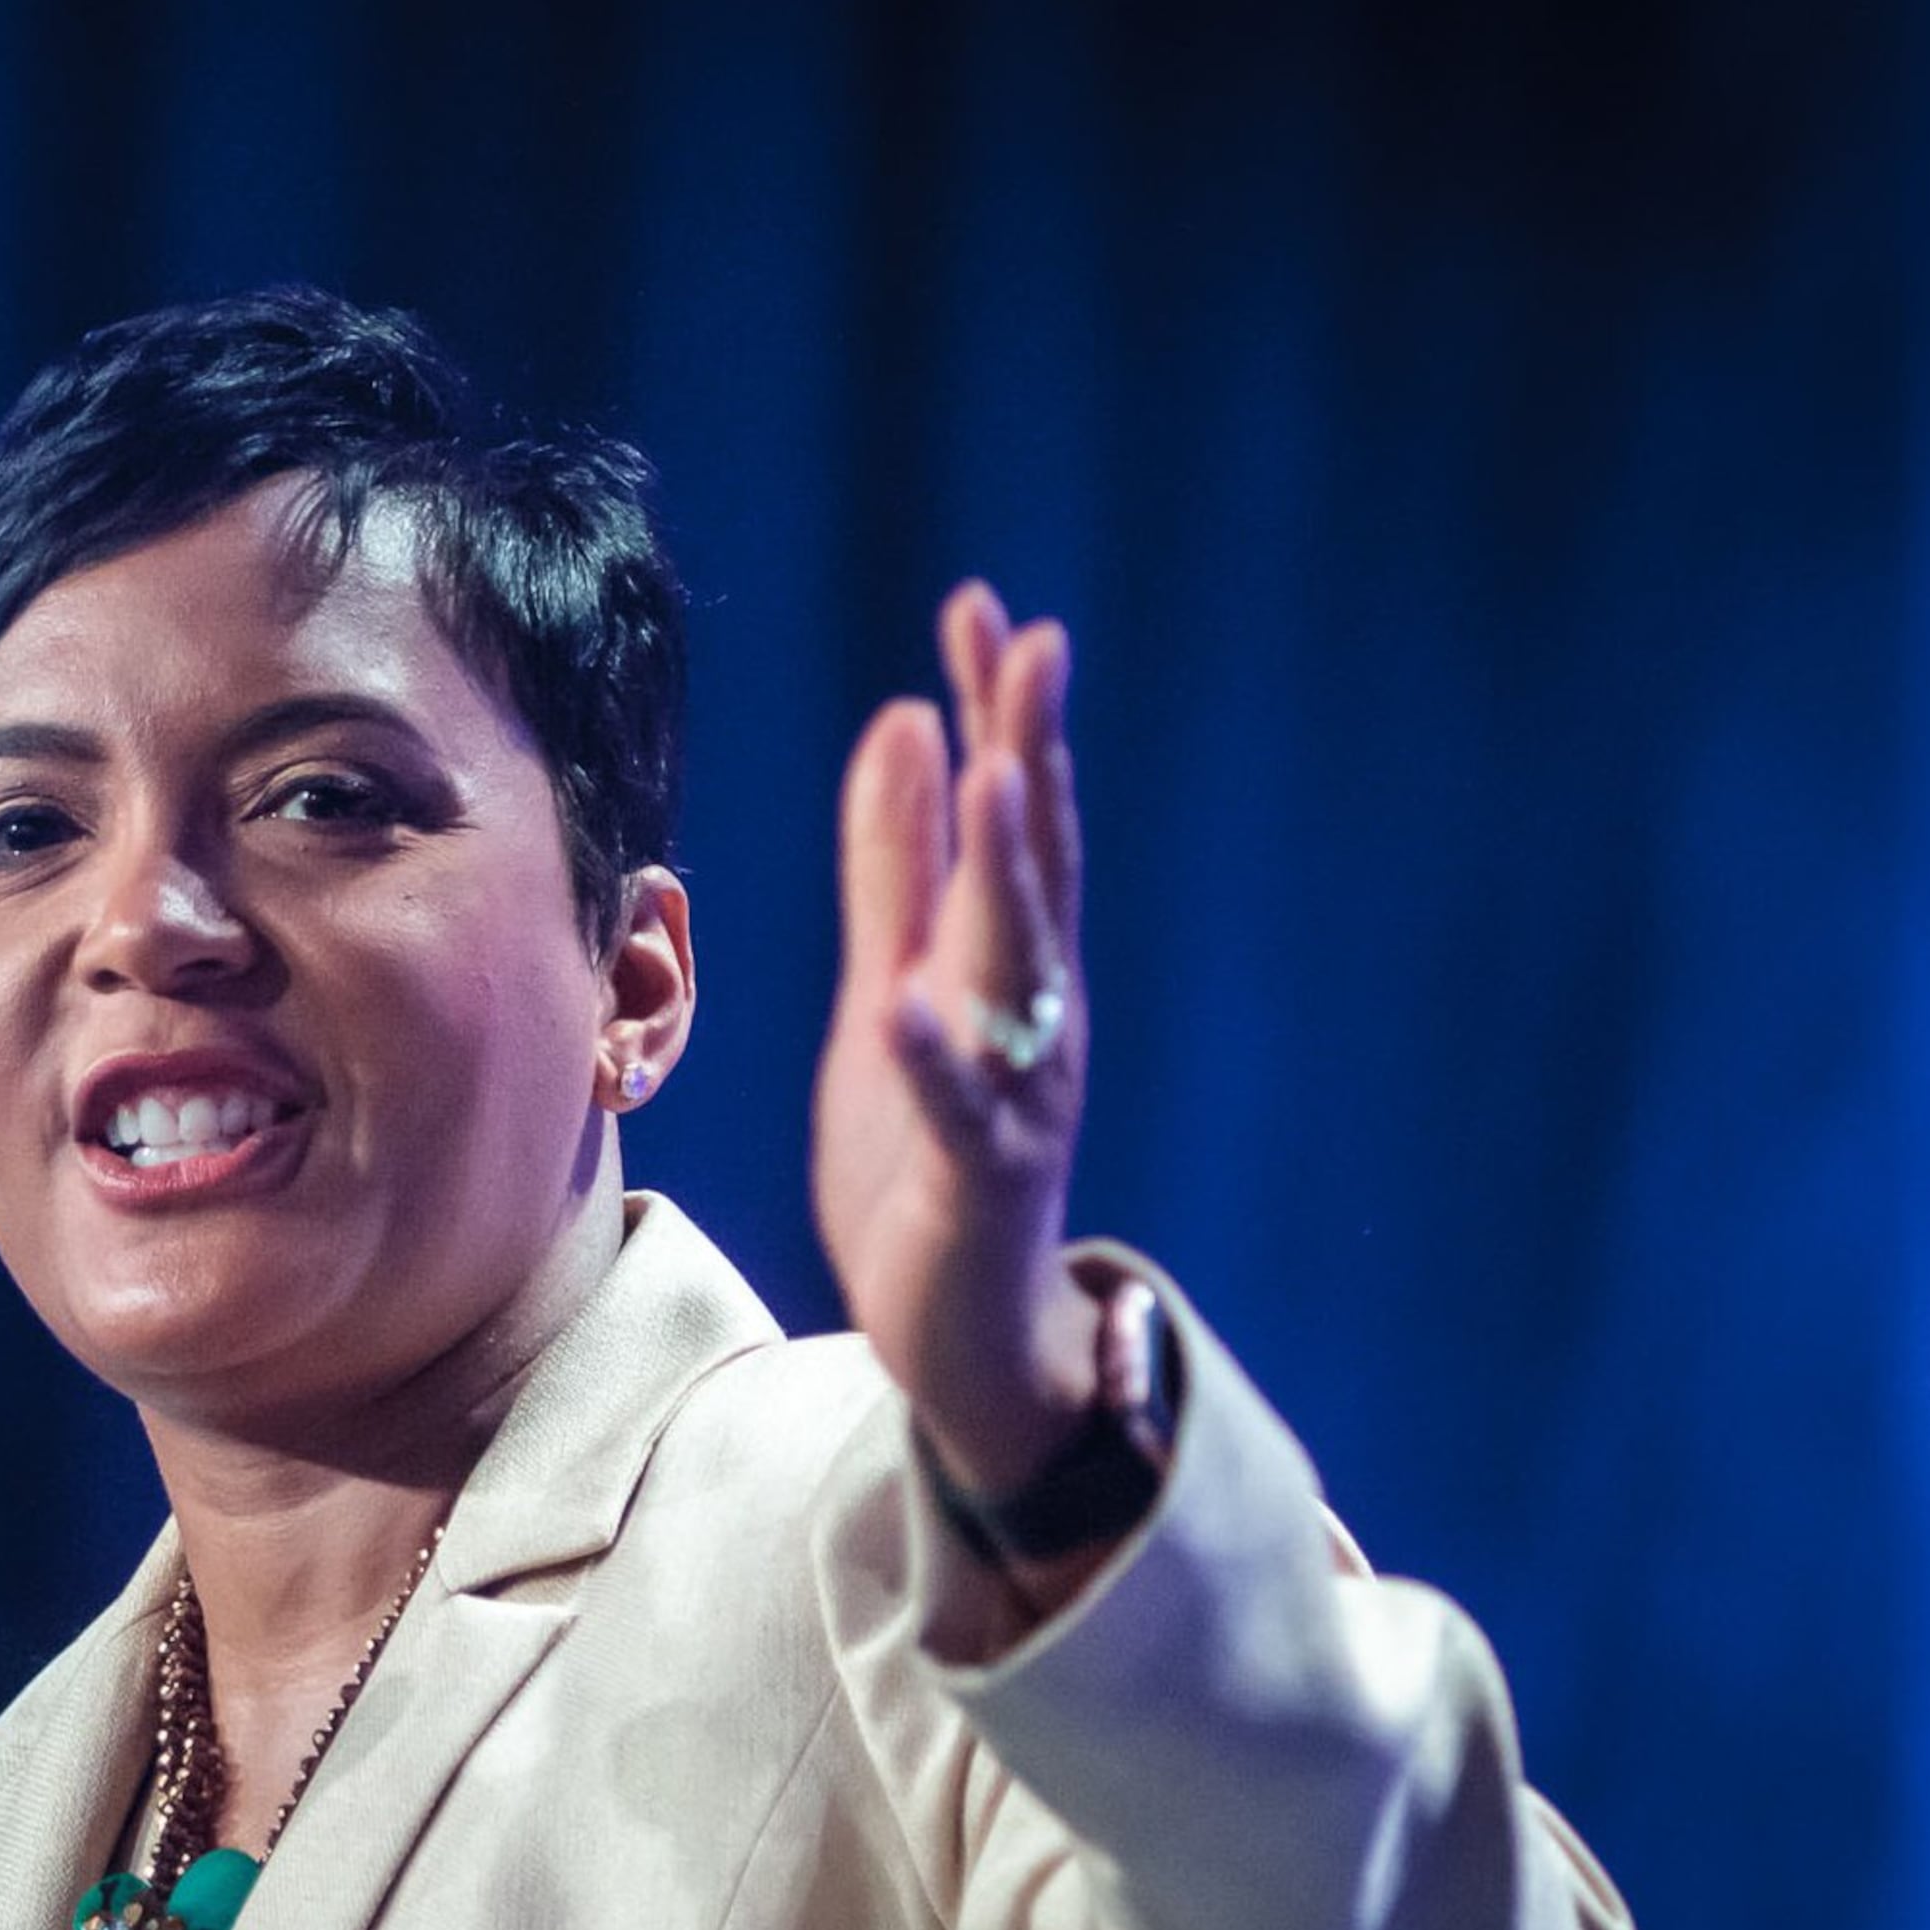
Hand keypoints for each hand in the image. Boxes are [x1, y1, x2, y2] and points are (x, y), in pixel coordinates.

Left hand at [811, 582, 1101, 1499]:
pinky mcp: (977, 1180)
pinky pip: (959, 1111)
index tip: (982, 608)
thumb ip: (898, 868)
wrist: (958, 1322)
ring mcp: (1016, 1095)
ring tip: (997, 773)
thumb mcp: (892, 987)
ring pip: (1019, 972)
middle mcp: (1031, 1013)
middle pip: (1036, 866)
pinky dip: (937, 1057)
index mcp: (1007, 962)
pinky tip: (909, 1005)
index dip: (997, 712)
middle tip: (1031, 645)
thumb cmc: (923, 1149)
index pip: (1012, 814)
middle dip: (1031, 752)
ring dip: (1008, 873)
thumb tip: (907, 726)